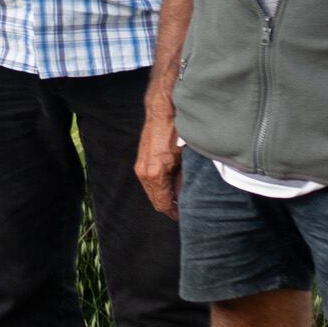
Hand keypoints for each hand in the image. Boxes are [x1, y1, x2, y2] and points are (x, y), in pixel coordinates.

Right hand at [133, 102, 180, 217]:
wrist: (163, 111)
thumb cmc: (178, 133)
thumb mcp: (187, 160)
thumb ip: (184, 181)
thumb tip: (186, 197)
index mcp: (155, 174)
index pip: (162, 204)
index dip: (174, 212)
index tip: (186, 215)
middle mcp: (143, 172)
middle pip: (155, 200)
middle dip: (169, 206)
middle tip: (185, 209)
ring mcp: (140, 166)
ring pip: (152, 190)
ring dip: (164, 195)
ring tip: (180, 196)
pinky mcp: (141, 160)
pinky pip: (149, 181)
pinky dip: (160, 186)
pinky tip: (172, 183)